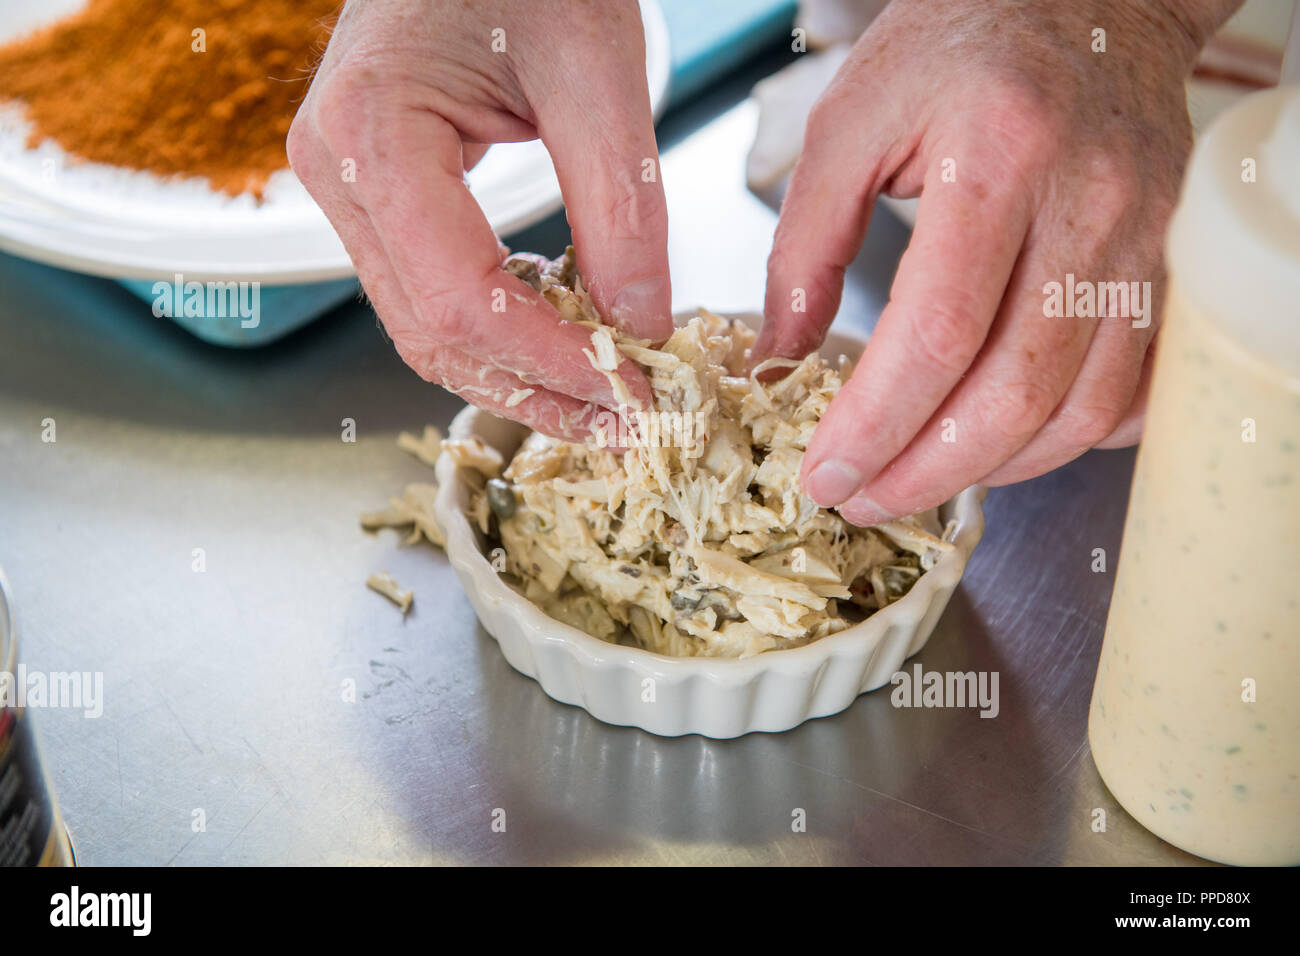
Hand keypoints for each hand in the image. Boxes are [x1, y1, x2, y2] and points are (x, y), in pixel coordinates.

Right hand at [289, 0, 670, 440]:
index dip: (549, 362)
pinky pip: (434, 295)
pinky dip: (504, 336)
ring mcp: (347, 190)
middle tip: (629, 424)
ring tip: (609, 401)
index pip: (456, 297)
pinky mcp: (378, 199)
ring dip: (521, 378)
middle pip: (432, 333)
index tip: (633, 391)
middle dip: (537, 391)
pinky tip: (569, 346)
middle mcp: (336, 173)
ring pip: (428, 330)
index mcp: (370, 132)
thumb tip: (641, 330)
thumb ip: (621, 208)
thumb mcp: (597, 72)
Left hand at [753, 0, 1235, 524]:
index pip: (938, 331)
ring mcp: (1144, 240)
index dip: (878, 422)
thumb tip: (778, 361)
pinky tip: (1002, 449)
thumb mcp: (850, 120)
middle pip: (1017, 390)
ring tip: (917, 481)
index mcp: (995, 157)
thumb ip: (804, 245)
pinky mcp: (1167, 265)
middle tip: (862, 499)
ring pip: (1082, 405)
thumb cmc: (962, 46)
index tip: (825, 470)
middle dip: (928, 469)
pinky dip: (1067, 439)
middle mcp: (1088, 203)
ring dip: (993, 468)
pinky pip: (1133, 387)